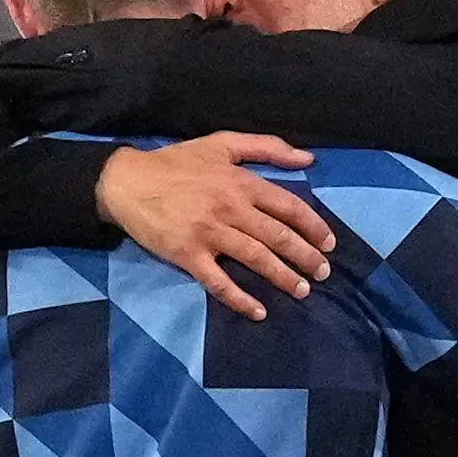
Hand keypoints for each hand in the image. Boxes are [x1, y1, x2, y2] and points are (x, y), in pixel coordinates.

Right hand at [98, 135, 333, 322]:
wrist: (128, 182)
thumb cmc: (176, 163)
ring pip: (255, 259)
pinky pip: (219, 282)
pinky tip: (258, 312)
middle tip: (324, 274)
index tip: (329, 243)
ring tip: (302, 292)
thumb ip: (267, 148)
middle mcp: (231, 209)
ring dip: (282, 277)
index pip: (288, 207)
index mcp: (241, 182)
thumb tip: (308, 159)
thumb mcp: (222, 144)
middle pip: (277, 237)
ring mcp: (210, 234)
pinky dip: (240, 299)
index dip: (313, 226)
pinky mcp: (188, 255)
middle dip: (306, 257)